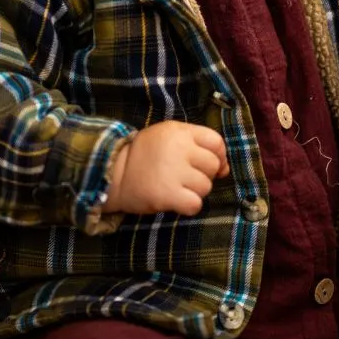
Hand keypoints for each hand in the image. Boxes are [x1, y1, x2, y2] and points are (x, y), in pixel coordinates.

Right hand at [104, 121, 229, 216]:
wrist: (113, 174)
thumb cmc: (144, 156)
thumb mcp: (167, 137)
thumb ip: (197, 145)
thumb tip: (225, 168)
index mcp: (179, 131)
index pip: (216, 142)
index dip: (218, 156)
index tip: (208, 165)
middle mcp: (179, 148)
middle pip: (213, 166)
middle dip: (204, 175)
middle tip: (185, 177)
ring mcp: (173, 171)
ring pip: (205, 187)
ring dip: (195, 191)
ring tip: (176, 187)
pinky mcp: (167, 194)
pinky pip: (195, 204)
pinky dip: (189, 206)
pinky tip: (176, 201)